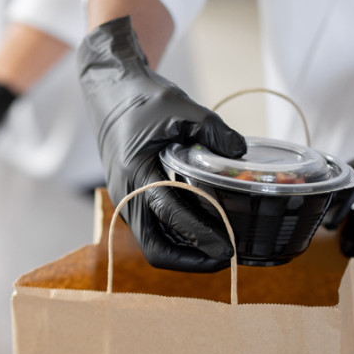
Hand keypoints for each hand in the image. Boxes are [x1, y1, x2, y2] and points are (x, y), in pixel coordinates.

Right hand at [78, 17, 246, 271]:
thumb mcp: (182, 109)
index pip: (170, 215)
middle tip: (227, 256)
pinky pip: (156, 229)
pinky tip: (207, 230)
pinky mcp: (134, 200)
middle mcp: (127, 195)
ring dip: (188, 251)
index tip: (229, 248)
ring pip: (156, 243)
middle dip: (193, 260)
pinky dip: (181, 237)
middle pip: (157, 248)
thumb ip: (214, 133)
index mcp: (136, 173)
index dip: (201, 236)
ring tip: (223, 247)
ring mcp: (128, 201)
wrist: (111, 94)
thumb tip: (241, 156)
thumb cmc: (143, 100)